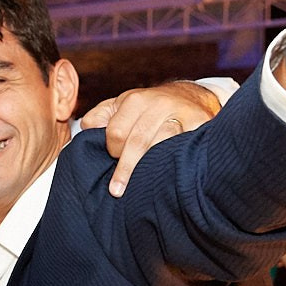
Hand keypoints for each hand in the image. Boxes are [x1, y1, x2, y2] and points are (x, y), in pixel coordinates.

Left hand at [82, 81, 221, 195]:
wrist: (189, 97)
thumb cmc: (148, 108)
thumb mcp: (121, 105)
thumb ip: (100, 116)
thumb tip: (85, 128)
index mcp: (134, 100)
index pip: (116, 132)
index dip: (113, 151)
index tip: (114, 159)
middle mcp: (158, 103)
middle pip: (137, 141)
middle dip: (127, 166)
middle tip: (118, 188)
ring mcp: (181, 113)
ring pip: (161, 144)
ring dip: (149, 168)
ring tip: (140, 188)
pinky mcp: (200, 123)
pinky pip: (184, 146)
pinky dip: (174, 160)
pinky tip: (167, 173)